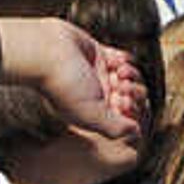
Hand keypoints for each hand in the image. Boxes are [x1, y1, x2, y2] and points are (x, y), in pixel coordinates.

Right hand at [0, 18, 146, 146]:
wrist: (46, 51)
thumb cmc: (65, 84)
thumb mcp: (91, 114)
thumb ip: (114, 128)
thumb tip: (137, 131)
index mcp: (95, 113)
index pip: (126, 117)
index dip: (132, 110)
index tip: (121, 102)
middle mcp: (97, 97)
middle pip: (132, 97)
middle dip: (133, 91)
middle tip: (120, 85)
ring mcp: (99, 76)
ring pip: (130, 78)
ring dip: (131, 73)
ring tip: (118, 70)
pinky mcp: (98, 56)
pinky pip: (123, 59)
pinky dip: (124, 59)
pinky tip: (114, 59)